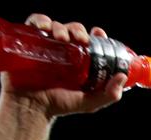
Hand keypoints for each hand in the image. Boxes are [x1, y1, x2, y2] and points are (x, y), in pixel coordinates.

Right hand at [0, 14, 125, 117]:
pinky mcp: (28, 42)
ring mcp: (46, 45)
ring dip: (61, 27)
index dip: (96, 35)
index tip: (99, 34)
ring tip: (62, 38)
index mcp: (79, 61)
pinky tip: (44, 28)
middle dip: (78, 30)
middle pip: (73, 31)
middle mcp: (63, 51)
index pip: (89, 41)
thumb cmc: (59, 105)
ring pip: (56, 26)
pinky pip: (34, 24)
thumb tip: (122, 76)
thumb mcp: (89, 102)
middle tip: (81, 39)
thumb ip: (109, 94)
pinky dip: (40, 21)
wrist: (31, 107)